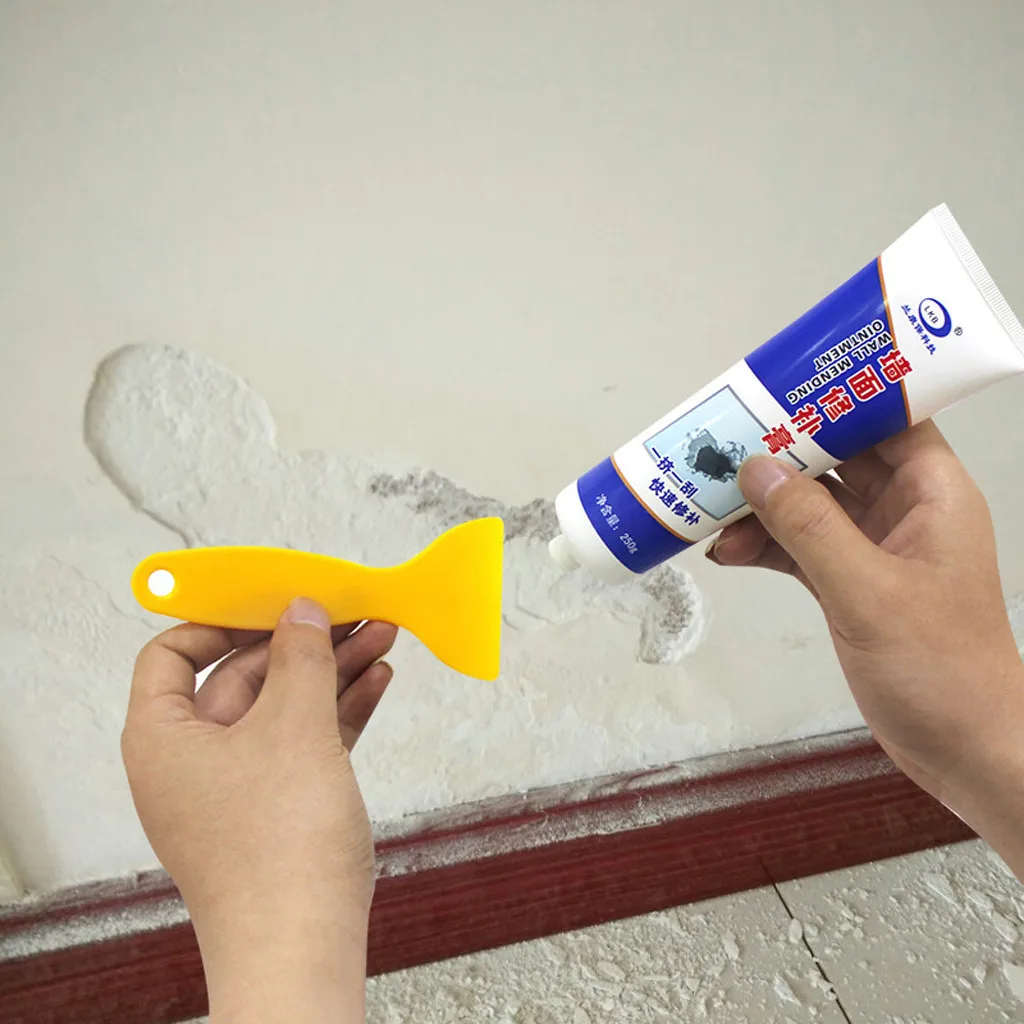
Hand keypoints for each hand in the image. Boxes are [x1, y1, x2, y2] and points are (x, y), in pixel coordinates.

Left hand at [122, 599, 396, 1023]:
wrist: (304, 945)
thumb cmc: (278, 846)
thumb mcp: (294, 727)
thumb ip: (301, 658)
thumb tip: (303, 611)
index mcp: (164, 738)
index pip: (172, 654)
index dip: (220, 619)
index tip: (271, 600)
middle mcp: (192, 759)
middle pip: (244, 675)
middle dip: (304, 642)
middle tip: (351, 613)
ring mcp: (237, 785)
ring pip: (284, 707)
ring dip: (332, 671)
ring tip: (381, 637)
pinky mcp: (277, 806)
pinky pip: (305, 741)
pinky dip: (339, 711)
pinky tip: (377, 682)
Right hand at [707, 421, 1023, 871]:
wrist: (962, 748)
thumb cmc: (938, 666)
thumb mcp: (867, 589)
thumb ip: (808, 526)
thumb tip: (753, 467)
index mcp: (931, 493)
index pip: (886, 419)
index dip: (834, 397)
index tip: (776, 387)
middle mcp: (903, 510)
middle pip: (835, 458)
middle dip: (778, 452)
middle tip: (719, 445)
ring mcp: (874, 548)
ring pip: (809, 505)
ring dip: (761, 507)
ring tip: (707, 510)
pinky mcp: (850, 583)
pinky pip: (799, 548)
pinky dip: (764, 547)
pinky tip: (725, 553)